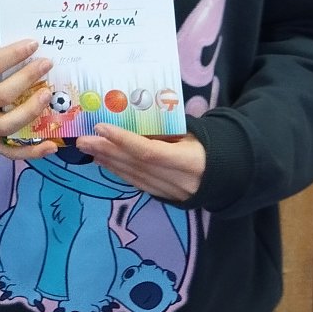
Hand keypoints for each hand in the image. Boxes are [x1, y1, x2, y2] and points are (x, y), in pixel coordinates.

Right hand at [0, 39, 59, 159]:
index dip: (12, 55)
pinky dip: (32, 151)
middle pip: (1, 96)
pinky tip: (51, 145)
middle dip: (27, 78)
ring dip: (32, 110)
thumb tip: (25, 55)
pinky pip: (10, 152)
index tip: (33, 45)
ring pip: (7, 125)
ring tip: (47, 94)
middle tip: (46, 65)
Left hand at [75, 124, 205, 201]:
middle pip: (136, 165)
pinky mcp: (166, 197)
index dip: (123, 140)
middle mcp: (179, 181)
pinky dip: (118, 172)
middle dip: (106, 151)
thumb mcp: (191, 132)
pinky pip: (138, 184)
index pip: (149, 152)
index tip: (100, 127)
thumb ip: (165, 128)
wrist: (230, 175)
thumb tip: (130, 114)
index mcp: (189, 161)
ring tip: (87, 148)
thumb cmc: (208, 145)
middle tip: (82, 139)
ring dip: (108, 162)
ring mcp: (172, 192)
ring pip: (134, 176)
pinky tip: (103, 161)